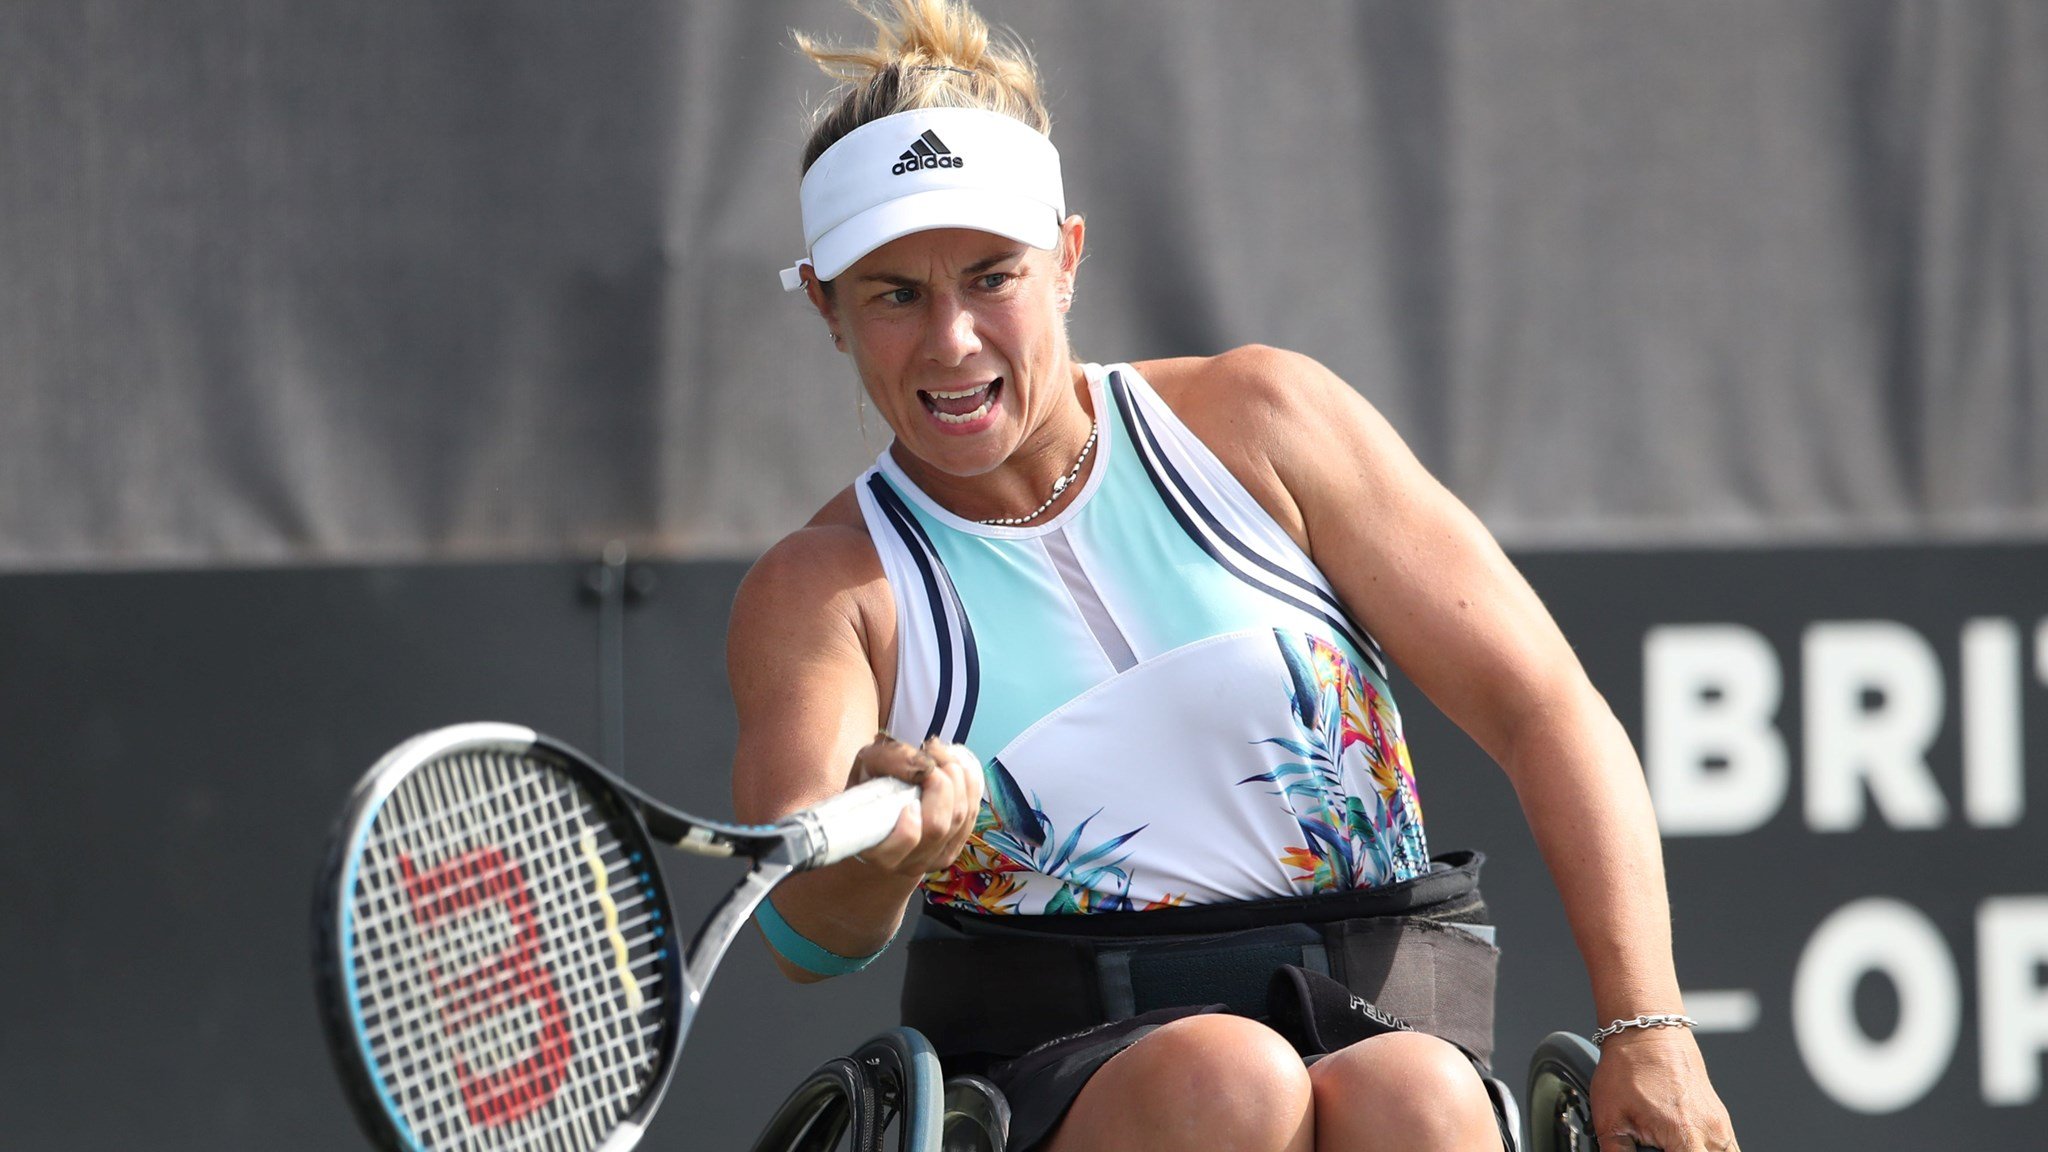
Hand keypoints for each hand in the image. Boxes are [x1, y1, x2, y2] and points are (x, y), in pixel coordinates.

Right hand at [847, 733, 983, 879]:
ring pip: (959, 818)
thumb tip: (926, 765)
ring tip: (940, 756)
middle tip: (929, 756)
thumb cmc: (871, 790)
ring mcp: (931, 859)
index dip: (911, 822)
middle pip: (938, 826)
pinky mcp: (951, 851)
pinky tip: (955, 768)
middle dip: (940, 782)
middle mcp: (905, 862)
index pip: (905, 841)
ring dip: (957, 778)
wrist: (881, 816)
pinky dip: (969, 785)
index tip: (907, 795)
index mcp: (875, 849)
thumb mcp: (867, 767)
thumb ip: (889, 760)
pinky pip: (972, 816)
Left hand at [1591, 1026, 1737, 1151]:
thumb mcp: (1610, 1118)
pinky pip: (1726, 1147)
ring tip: (1671, 1144)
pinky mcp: (1721, 1118)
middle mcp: (1712, 1133)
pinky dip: (1706, 1150)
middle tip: (1660, 1146)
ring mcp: (1721, 1126)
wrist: (1647, 1034)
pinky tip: (1683, 1144)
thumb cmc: (1629, 1068)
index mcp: (1685, 1136)